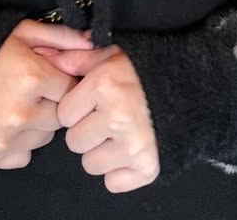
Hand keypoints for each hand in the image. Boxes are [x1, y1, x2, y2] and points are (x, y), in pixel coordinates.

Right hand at [0, 20, 94, 169]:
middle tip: (31, 90)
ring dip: (37, 124)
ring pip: (43, 138)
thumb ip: (62, 38)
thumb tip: (95, 43)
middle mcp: (20, 113)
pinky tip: (6, 123)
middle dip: (51, 103)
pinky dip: (20, 144)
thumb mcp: (25, 32)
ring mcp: (5, 138)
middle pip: (60, 117)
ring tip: (16, 104)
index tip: (47, 75)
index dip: (61, 81)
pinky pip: (24, 155)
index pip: (72, 90)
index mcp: (32, 78)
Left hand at [47, 43, 160, 192]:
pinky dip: (119, 171)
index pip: (64, 114)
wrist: (190, 86)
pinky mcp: (147, 166)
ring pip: (91, 164)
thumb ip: (77, 58)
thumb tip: (45, 57)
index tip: (94, 101)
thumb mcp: (112, 53)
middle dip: (87, 130)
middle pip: (74, 142)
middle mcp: (117, 116)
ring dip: (102, 151)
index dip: (77, 107)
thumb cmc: (146, 69)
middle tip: (108, 116)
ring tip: (120, 131)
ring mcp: (133, 144)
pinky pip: (113, 183)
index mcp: (105, 85)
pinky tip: (129, 149)